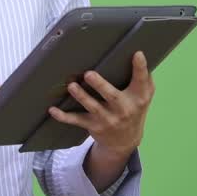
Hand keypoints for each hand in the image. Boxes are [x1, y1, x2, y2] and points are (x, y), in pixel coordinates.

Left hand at [48, 51, 154, 166]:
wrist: (125, 141)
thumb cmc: (134, 109)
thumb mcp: (144, 95)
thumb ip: (144, 77)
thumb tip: (139, 54)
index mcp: (138, 98)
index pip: (141, 81)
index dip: (140, 68)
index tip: (137, 54)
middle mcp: (124, 109)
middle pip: (112, 96)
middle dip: (100, 85)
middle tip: (88, 74)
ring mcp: (107, 119)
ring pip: (92, 107)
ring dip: (81, 96)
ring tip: (72, 86)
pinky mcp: (93, 125)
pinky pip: (76, 120)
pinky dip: (63, 117)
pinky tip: (52, 110)